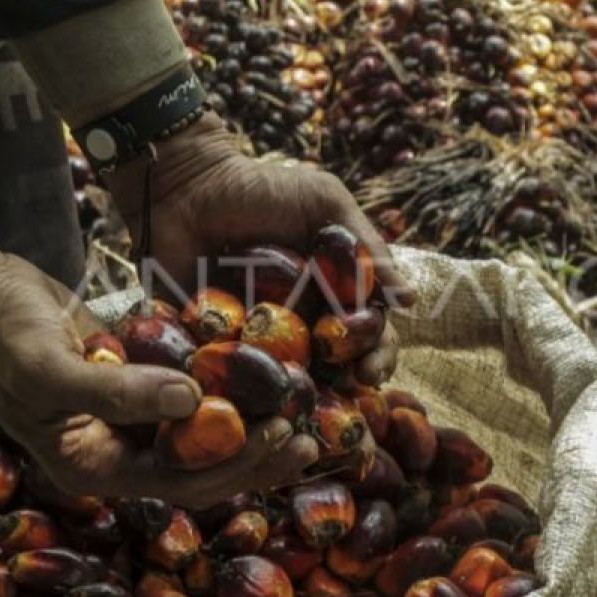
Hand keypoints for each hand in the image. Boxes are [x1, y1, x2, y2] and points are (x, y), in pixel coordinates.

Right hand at [0, 240, 318, 507]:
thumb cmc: (1, 337)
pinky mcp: (140, 384)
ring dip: (250, 427)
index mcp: (95, 467)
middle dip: (256, 456)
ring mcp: (130, 420)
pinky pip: (193, 398)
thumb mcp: (48, 370)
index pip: (181, 483)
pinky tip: (266, 375)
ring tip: (300, 410)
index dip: (236, 465)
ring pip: (204, 437)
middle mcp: (118, 452)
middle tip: (306, 433)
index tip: (281, 434)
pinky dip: (227, 391)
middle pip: (203, 469)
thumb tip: (193, 403)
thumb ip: (115, 392)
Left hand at [106, 113, 416, 385]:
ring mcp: (258, 339)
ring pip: (287, 382)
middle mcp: (301, 322)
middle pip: (335, 366)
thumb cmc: (259, 189)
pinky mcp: (212, 348)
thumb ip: (366, 245)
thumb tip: (411, 298)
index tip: (373, 368)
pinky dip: (242, 398)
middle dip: (347, 385)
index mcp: (332, 292)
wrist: (186, 186)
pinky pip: (230, 382)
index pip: (367, 334)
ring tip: (302, 410)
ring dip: (300, 401)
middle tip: (346, 391)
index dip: (377, 354)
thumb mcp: (323, 203)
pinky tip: (252, 409)